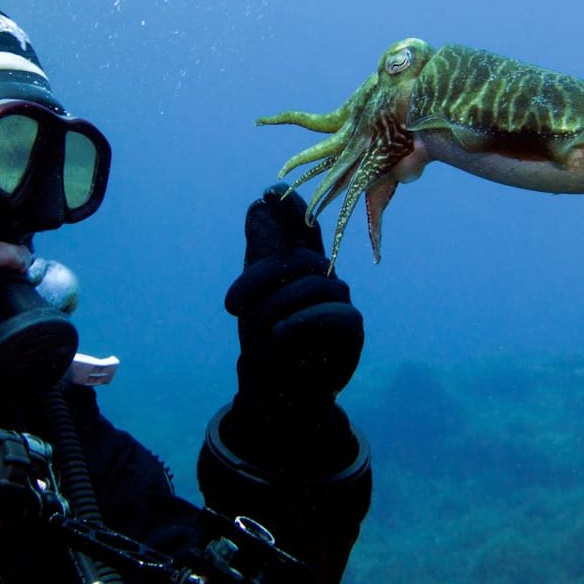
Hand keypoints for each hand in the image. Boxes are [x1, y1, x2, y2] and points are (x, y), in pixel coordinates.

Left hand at [223, 185, 364, 465]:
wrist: (276, 389)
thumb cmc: (265, 338)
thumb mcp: (253, 295)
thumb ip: (260, 251)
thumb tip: (261, 204)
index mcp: (298, 263)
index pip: (302, 227)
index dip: (291, 210)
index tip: (269, 194)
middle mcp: (321, 274)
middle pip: (297, 257)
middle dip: (259, 277)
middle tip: (232, 304)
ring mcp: (338, 298)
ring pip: (312, 284)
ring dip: (278, 306)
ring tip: (261, 330)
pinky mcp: (351, 326)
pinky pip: (333, 313)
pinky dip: (303, 321)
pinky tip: (281, 334)